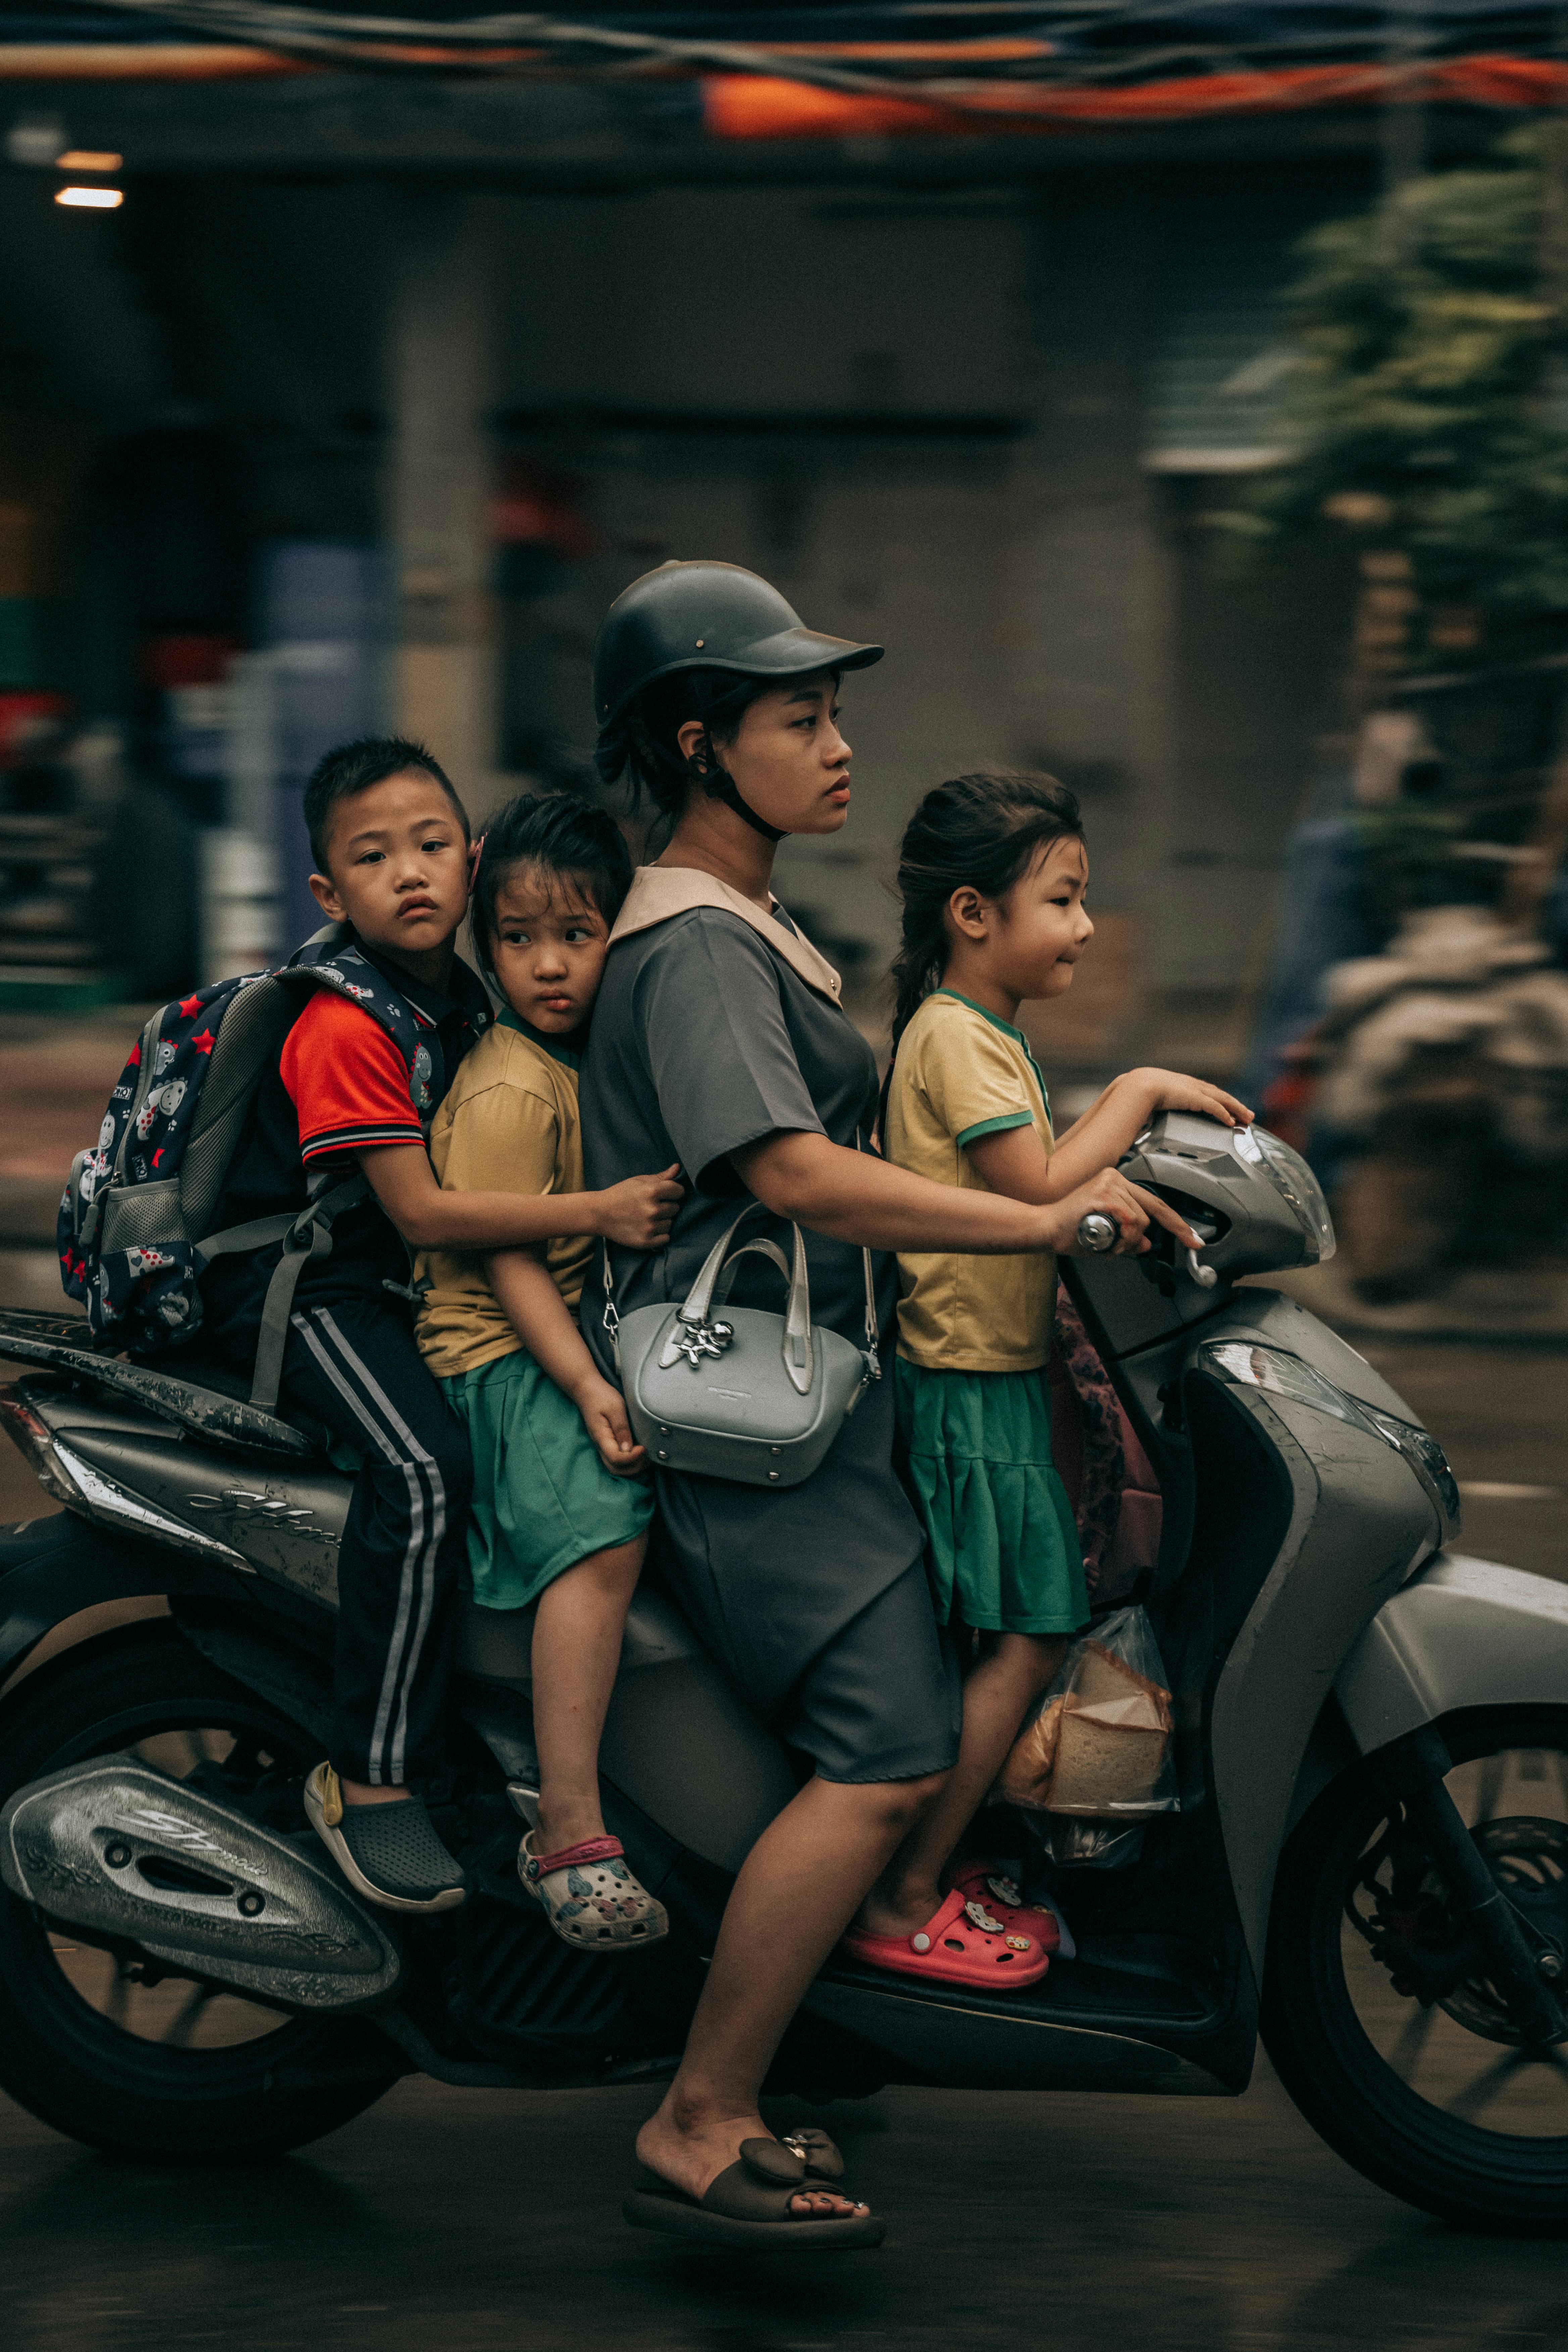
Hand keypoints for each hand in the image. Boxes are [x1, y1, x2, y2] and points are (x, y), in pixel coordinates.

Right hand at [574, 1376, 647, 1477]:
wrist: (587, 1389)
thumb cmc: (601, 1396)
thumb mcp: (615, 1408)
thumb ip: (622, 1429)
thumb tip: (629, 1449)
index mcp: (602, 1438)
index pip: (616, 1459)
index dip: (632, 1458)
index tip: (644, 1448)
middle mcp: (600, 1445)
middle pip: (615, 1469)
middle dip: (634, 1467)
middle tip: (648, 1455)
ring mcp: (603, 1445)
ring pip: (615, 1466)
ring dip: (632, 1466)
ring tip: (646, 1455)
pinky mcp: (607, 1442)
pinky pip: (616, 1459)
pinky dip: (629, 1461)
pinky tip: (639, 1451)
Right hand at [595, 1164, 683, 1249]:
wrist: (598, 1214)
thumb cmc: (619, 1195)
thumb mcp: (638, 1181)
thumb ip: (661, 1177)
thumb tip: (678, 1168)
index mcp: (652, 1191)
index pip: (679, 1191)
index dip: (674, 1192)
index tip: (665, 1194)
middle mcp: (652, 1209)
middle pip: (675, 1208)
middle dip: (666, 1207)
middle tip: (651, 1207)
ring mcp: (649, 1227)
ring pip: (670, 1224)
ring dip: (662, 1221)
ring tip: (647, 1218)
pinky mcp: (646, 1241)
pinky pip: (666, 1238)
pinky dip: (659, 1235)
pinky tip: (648, 1228)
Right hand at [1049, 1167, 1200, 1256]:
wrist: (1046, 1228)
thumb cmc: (1071, 1230)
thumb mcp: (1107, 1236)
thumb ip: (1129, 1237)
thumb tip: (1147, 1243)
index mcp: (1117, 1183)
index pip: (1155, 1203)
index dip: (1177, 1224)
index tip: (1193, 1240)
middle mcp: (1114, 1178)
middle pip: (1149, 1214)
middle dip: (1137, 1238)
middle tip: (1117, 1246)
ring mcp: (1109, 1183)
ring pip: (1140, 1220)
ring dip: (1126, 1240)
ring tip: (1105, 1241)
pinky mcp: (1102, 1193)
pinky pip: (1128, 1220)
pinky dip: (1120, 1237)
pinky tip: (1102, 1237)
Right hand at [1120, 1068, 1252, 1128]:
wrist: (1139, 1085)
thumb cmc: (1142, 1092)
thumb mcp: (1155, 1098)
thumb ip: (1161, 1106)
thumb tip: (1155, 1116)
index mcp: (1185, 1085)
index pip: (1209, 1092)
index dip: (1221, 1101)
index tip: (1230, 1108)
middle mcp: (1194, 1085)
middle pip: (1221, 1095)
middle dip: (1236, 1105)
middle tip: (1248, 1115)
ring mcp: (1195, 1091)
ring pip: (1223, 1100)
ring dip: (1237, 1109)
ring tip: (1247, 1118)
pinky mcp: (1195, 1098)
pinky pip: (1215, 1107)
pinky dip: (1224, 1114)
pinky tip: (1231, 1122)